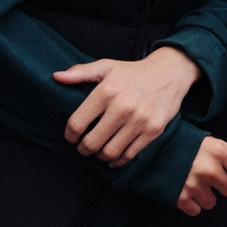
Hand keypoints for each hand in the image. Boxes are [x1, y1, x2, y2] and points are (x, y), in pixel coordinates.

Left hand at [54, 46, 200, 164]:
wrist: (170, 73)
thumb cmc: (132, 72)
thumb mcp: (106, 66)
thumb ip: (80, 72)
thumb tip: (56, 77)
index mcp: (106, 92)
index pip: (77, 123)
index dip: (70, 135)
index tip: (71, 136)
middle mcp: (122, 107)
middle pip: (92, 143)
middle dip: (83, 149)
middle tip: (83, 147)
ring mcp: (139, 121)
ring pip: (110, 152)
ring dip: (99, 156)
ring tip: (98, 150)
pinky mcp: (153, 131)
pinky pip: (130, 155)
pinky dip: (117, 160)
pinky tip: (113, 155)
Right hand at [177, 137, 226, 215]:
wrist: (150, 146)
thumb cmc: (182, 142)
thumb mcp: (208, 141)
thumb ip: (225, 158)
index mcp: (220, 151)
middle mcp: (210, 169)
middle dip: (224, 186)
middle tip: (210, 176)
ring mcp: (195, 184)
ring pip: (212, 202)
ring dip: (205, 195)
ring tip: (192, 180)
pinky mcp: (180, 197)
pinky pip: (196, 210)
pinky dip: (191, 203)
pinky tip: (183, 189)